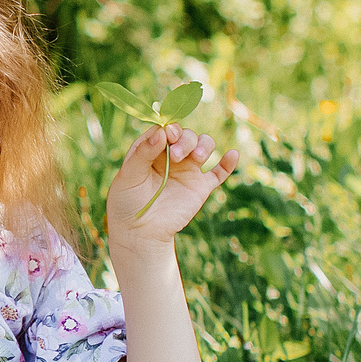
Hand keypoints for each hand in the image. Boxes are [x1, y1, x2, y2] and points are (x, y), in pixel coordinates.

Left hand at [106, 123, 235, 249]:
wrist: (140, 232)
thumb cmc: (127, 202)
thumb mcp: (129, 175)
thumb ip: (143, 152)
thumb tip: (162, 132)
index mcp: (152, 149)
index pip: (165, 130)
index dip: (170, 129)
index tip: (169, 135)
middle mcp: (171, 157)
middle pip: (187, 135)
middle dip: (185, 140)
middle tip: (175, 156)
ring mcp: (187, 171)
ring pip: (204, 147)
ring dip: (204, 146)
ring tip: (197, 157)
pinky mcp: (200, 187)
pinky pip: (219, 173)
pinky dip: (228, 163)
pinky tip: (233, 154)